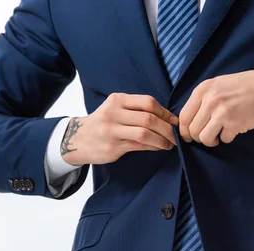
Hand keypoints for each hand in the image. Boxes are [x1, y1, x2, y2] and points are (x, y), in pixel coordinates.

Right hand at [61, 93, 178, 164]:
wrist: (77, 139)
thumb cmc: (103, 123)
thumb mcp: (116, 109)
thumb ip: (137, 110)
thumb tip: (168, 119)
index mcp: (117, 100)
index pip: (148, 102)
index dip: (165, 112)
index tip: (175, 121)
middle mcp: (113, 113)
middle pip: (149, 118)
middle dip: (167, 129)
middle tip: (176, 136)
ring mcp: (112, 130)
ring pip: (145, 134)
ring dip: (162, 140)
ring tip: (170, 144)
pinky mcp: (113, 147)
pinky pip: (139, 146)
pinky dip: (153, 147)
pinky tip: (159, 148)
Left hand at [179, 67, 253, 145]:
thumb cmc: (245, 86)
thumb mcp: (218, 84)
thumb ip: (203, 100)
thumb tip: (190, 121)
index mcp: (203, 89)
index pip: (183, 116)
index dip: (184, 130)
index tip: (189, 136)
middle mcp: (210, 100)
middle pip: (192, 130)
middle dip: (198, 137)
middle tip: (208, 135)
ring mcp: (221, 112)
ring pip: (204, 138)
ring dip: (211, 140)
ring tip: (219, 135)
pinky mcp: (234, 124)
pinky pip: (223, 140)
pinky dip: (227, 138)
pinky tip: (234, 129)